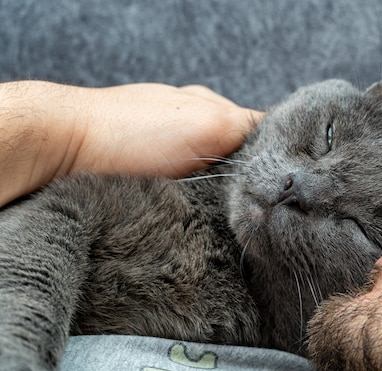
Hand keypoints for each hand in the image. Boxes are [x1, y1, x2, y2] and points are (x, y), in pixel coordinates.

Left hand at [0, 81, 261, 206]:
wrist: (67, 152)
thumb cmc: (136, 131)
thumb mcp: (210, 122)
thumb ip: (251, 130)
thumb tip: (283, 156)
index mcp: (214, 111)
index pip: (264, 134)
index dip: (278, 159)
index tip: (285, 186)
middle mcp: (196, 133)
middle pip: (241, 164)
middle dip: (250, 184)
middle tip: (256, 207)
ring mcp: (173, 160)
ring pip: (216, 187)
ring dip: (222, 202)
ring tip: (225, 217)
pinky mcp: (155, 189)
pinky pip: (190, 202)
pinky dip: (197, 211)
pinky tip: (197, 220)